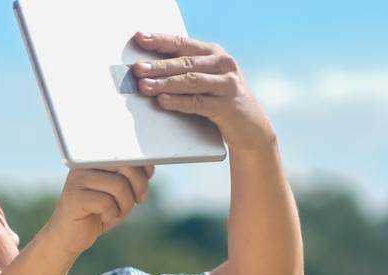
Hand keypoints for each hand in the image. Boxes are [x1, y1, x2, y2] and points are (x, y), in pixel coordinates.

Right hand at [41, 165, 151, 255]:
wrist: (70, 237)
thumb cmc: (98, 213)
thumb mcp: (121, 193)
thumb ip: (133, 177)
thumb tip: (149, 165)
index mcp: (95, 158)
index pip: (126, 152)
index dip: (143, 167)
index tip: (143, 185)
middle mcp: (84, 164)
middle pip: (125, 165)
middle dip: (139, 186)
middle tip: (137, 201)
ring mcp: (76, 180)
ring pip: (118, 185)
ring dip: (125, 204)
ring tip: (117, 211)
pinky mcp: (73, 197)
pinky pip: (105, 202)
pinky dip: (111, 214)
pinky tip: (102, 217)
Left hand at [132, 32, 276, 152]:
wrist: (250, 124)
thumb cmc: (218, 98)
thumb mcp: (205, 78)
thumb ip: (183, 70)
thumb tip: (146, 69)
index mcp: (213, 53)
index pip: (183, 43)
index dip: (160, 40)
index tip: (140, 38)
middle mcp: (223, 64)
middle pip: (185, 62)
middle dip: (159, 66)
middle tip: (138, 69)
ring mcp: (227, 84)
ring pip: (191, 81)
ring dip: (165, 83)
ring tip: (144, 85)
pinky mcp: (227, 105)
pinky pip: (198, 103)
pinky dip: (178, 102)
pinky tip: (162, 101)